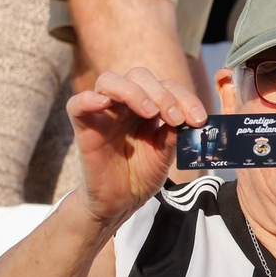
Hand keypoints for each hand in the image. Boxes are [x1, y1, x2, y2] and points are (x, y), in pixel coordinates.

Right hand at [67, 68, 206, 224]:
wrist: (122, 201)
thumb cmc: (143, 173)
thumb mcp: (165, 152)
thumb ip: (173, 132)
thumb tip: (187, 117)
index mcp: (148, 105)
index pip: (166, 86)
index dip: (185, 98)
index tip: (199, 120)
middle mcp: (125, 104)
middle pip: (139, 76)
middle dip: (162, 93)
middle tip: (176, 118)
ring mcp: (104, 113)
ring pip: (109, 81)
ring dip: (134, 92)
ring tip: (151, 113)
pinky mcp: (84, 128)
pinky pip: (76, 104)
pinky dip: (89, 99)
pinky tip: (104, 104)